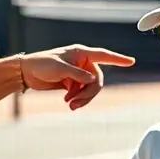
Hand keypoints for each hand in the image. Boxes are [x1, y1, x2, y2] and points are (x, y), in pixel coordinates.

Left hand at [19, 45, 135, 110]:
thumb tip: (94, 80)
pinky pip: (82, 92)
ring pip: (90, 88)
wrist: (27, 73)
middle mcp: (82, 62)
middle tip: (76, 103)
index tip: (131, 62)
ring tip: (70, 105)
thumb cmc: (42, 64)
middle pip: (97, 80)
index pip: (103, 55)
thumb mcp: (59, 68)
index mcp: (81, 53)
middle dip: (89, 93)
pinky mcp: (72, 83)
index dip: (118, 59)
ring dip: (82, 98)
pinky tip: (67, 102)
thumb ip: (77, 74)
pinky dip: (77, 99)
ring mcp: (78, 73)